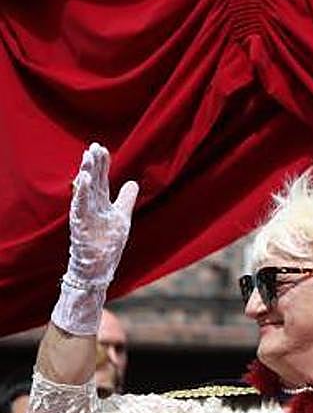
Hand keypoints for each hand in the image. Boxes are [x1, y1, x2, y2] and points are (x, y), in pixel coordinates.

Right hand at [64, 143, 138, 287]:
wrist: (98, 266)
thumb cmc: (108, 242)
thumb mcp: (122, 216)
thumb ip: (126, 199)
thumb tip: (133, 182)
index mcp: (100, 203)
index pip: (101, 179)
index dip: (102, 165)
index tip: (102, 148)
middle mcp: (91, 205)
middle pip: (93, 180)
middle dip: (93, 164)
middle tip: (94, 146)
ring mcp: (85, 214)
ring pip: (84, 190)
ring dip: (86, 173)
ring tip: (88, 157)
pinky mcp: (80, 224)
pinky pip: (80, 205)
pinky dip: (82, 191)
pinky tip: (84, 178)